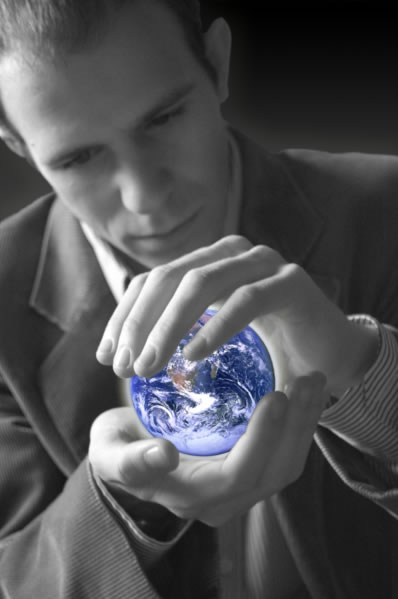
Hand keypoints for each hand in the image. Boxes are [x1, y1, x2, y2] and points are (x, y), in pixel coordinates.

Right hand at [89, 372, 327, 526]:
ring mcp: (242, 487)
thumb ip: (130, 460)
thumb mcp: (109, 451)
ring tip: (313, 379)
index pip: (238, 474)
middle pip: (275, 471)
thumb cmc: (117, 449)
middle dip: (298, 426)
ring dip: (306, 422)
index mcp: (193, 497)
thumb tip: (164, 455)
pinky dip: (300, 421)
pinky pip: (285, 451)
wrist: (128, 455)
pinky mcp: (251, 469)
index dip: (262, 439)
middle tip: (306, 378)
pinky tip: (303, 389)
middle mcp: (225, 500)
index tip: (275, 395)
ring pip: (287, 463)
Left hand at [96, 235, 377, 395]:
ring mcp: (263, 263)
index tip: (106, 356)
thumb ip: (177, 337)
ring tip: (149, 367)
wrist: (329, 357)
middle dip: (139, 323)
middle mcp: (231, 254)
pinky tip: (193, 357)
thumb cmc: (267, 352)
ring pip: (201, 284)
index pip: (153, 281)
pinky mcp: (291, 282)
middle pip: (169, 278)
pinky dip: (216, 327)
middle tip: (123, 368)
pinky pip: (245, 300)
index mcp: (207, 264)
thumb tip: (124, 355)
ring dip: (168, 327)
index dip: (124, 316)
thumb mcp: (213, 342)